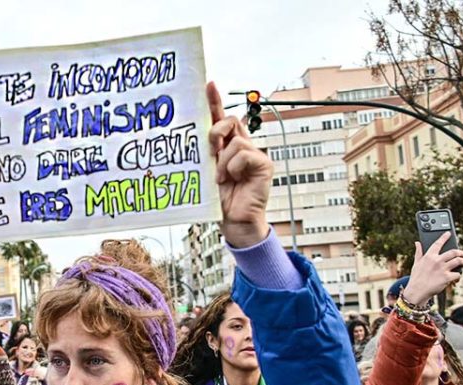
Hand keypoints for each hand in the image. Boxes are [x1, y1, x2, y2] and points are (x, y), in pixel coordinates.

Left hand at [206, 82, 272, 247]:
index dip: (215, 101)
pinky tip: (234, 179)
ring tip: (222, 178)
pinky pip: (245, 153)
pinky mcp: (264, 164)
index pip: (220, 118)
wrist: (233, 222)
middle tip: (211, 150)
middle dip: (216, 131)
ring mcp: (254, 154)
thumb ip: (206, 153)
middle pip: (230, 120)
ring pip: (236, 140)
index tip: (208, 84)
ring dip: (223, 160)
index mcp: (225, 146)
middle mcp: (241, 146)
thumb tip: (197, 137)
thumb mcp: (207, 172)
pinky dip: (235, 166)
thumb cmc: (218, 200)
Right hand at [403, 232, 462, 305]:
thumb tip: (417, 243)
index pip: (438, 244)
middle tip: (462, 254)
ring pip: (458, 261)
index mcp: (428, 256)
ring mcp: (442, 269)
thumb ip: (418, 252)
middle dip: (460, 252)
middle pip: (453, 252)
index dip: (444, 237)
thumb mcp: (416, 263)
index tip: (448, 233)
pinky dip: (458, 276)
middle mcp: (436, 261)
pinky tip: (455, 278)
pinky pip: (458, 274)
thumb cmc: (416, 277)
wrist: (417, 291)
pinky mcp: (447, 277)